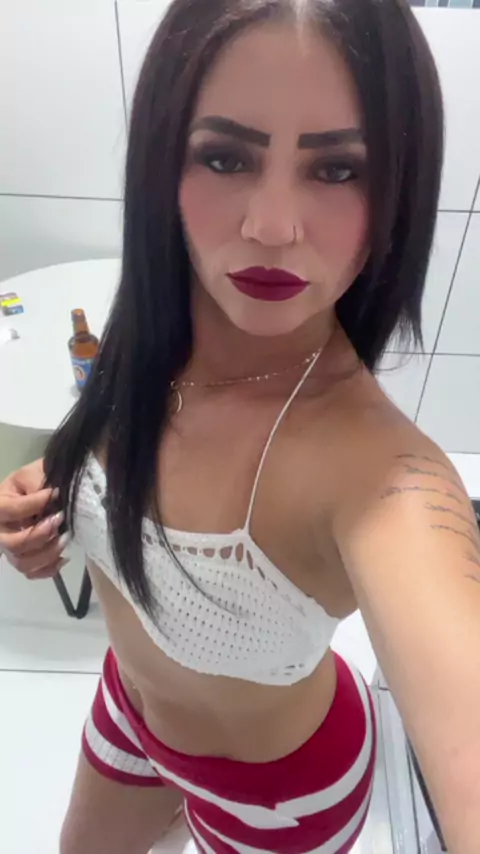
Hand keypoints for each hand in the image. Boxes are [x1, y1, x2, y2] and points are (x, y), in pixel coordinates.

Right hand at [0, 460, 67, 579]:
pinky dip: (49, 569)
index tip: (55, 494)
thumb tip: (51, 499)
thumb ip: (38, 485)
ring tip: (65, 538)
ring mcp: (11, 548)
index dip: (32, 505)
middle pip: (13, 544)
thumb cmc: (37, 479)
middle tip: (60, 520)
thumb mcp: (34, 473)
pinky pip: (32, 573)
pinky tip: (63, 556)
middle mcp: (1, 531)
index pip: (9, 511)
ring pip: (22, 563)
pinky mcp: (25, 559)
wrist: (46, 488)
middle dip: (39, 535)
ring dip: (47, 553)